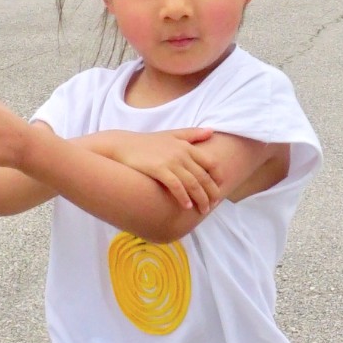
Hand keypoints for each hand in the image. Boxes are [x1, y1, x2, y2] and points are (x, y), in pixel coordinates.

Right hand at [91, 128, 221, 212]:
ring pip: (192, 183)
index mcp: (187, 146)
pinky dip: (183, 197)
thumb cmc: (147, 142)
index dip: (218, 178)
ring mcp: (170, 161)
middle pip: (203, 176)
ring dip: (200, 199)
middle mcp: (181, 153)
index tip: (219, 189)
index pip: (211, 163)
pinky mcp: (158, 170)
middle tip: (213, 205)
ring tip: (203, 210)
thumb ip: (192, 134)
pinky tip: (186, 206)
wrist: (122, 145)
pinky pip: (176, 186)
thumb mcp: (171, 134)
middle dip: (211, 193)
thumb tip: (212, 131)